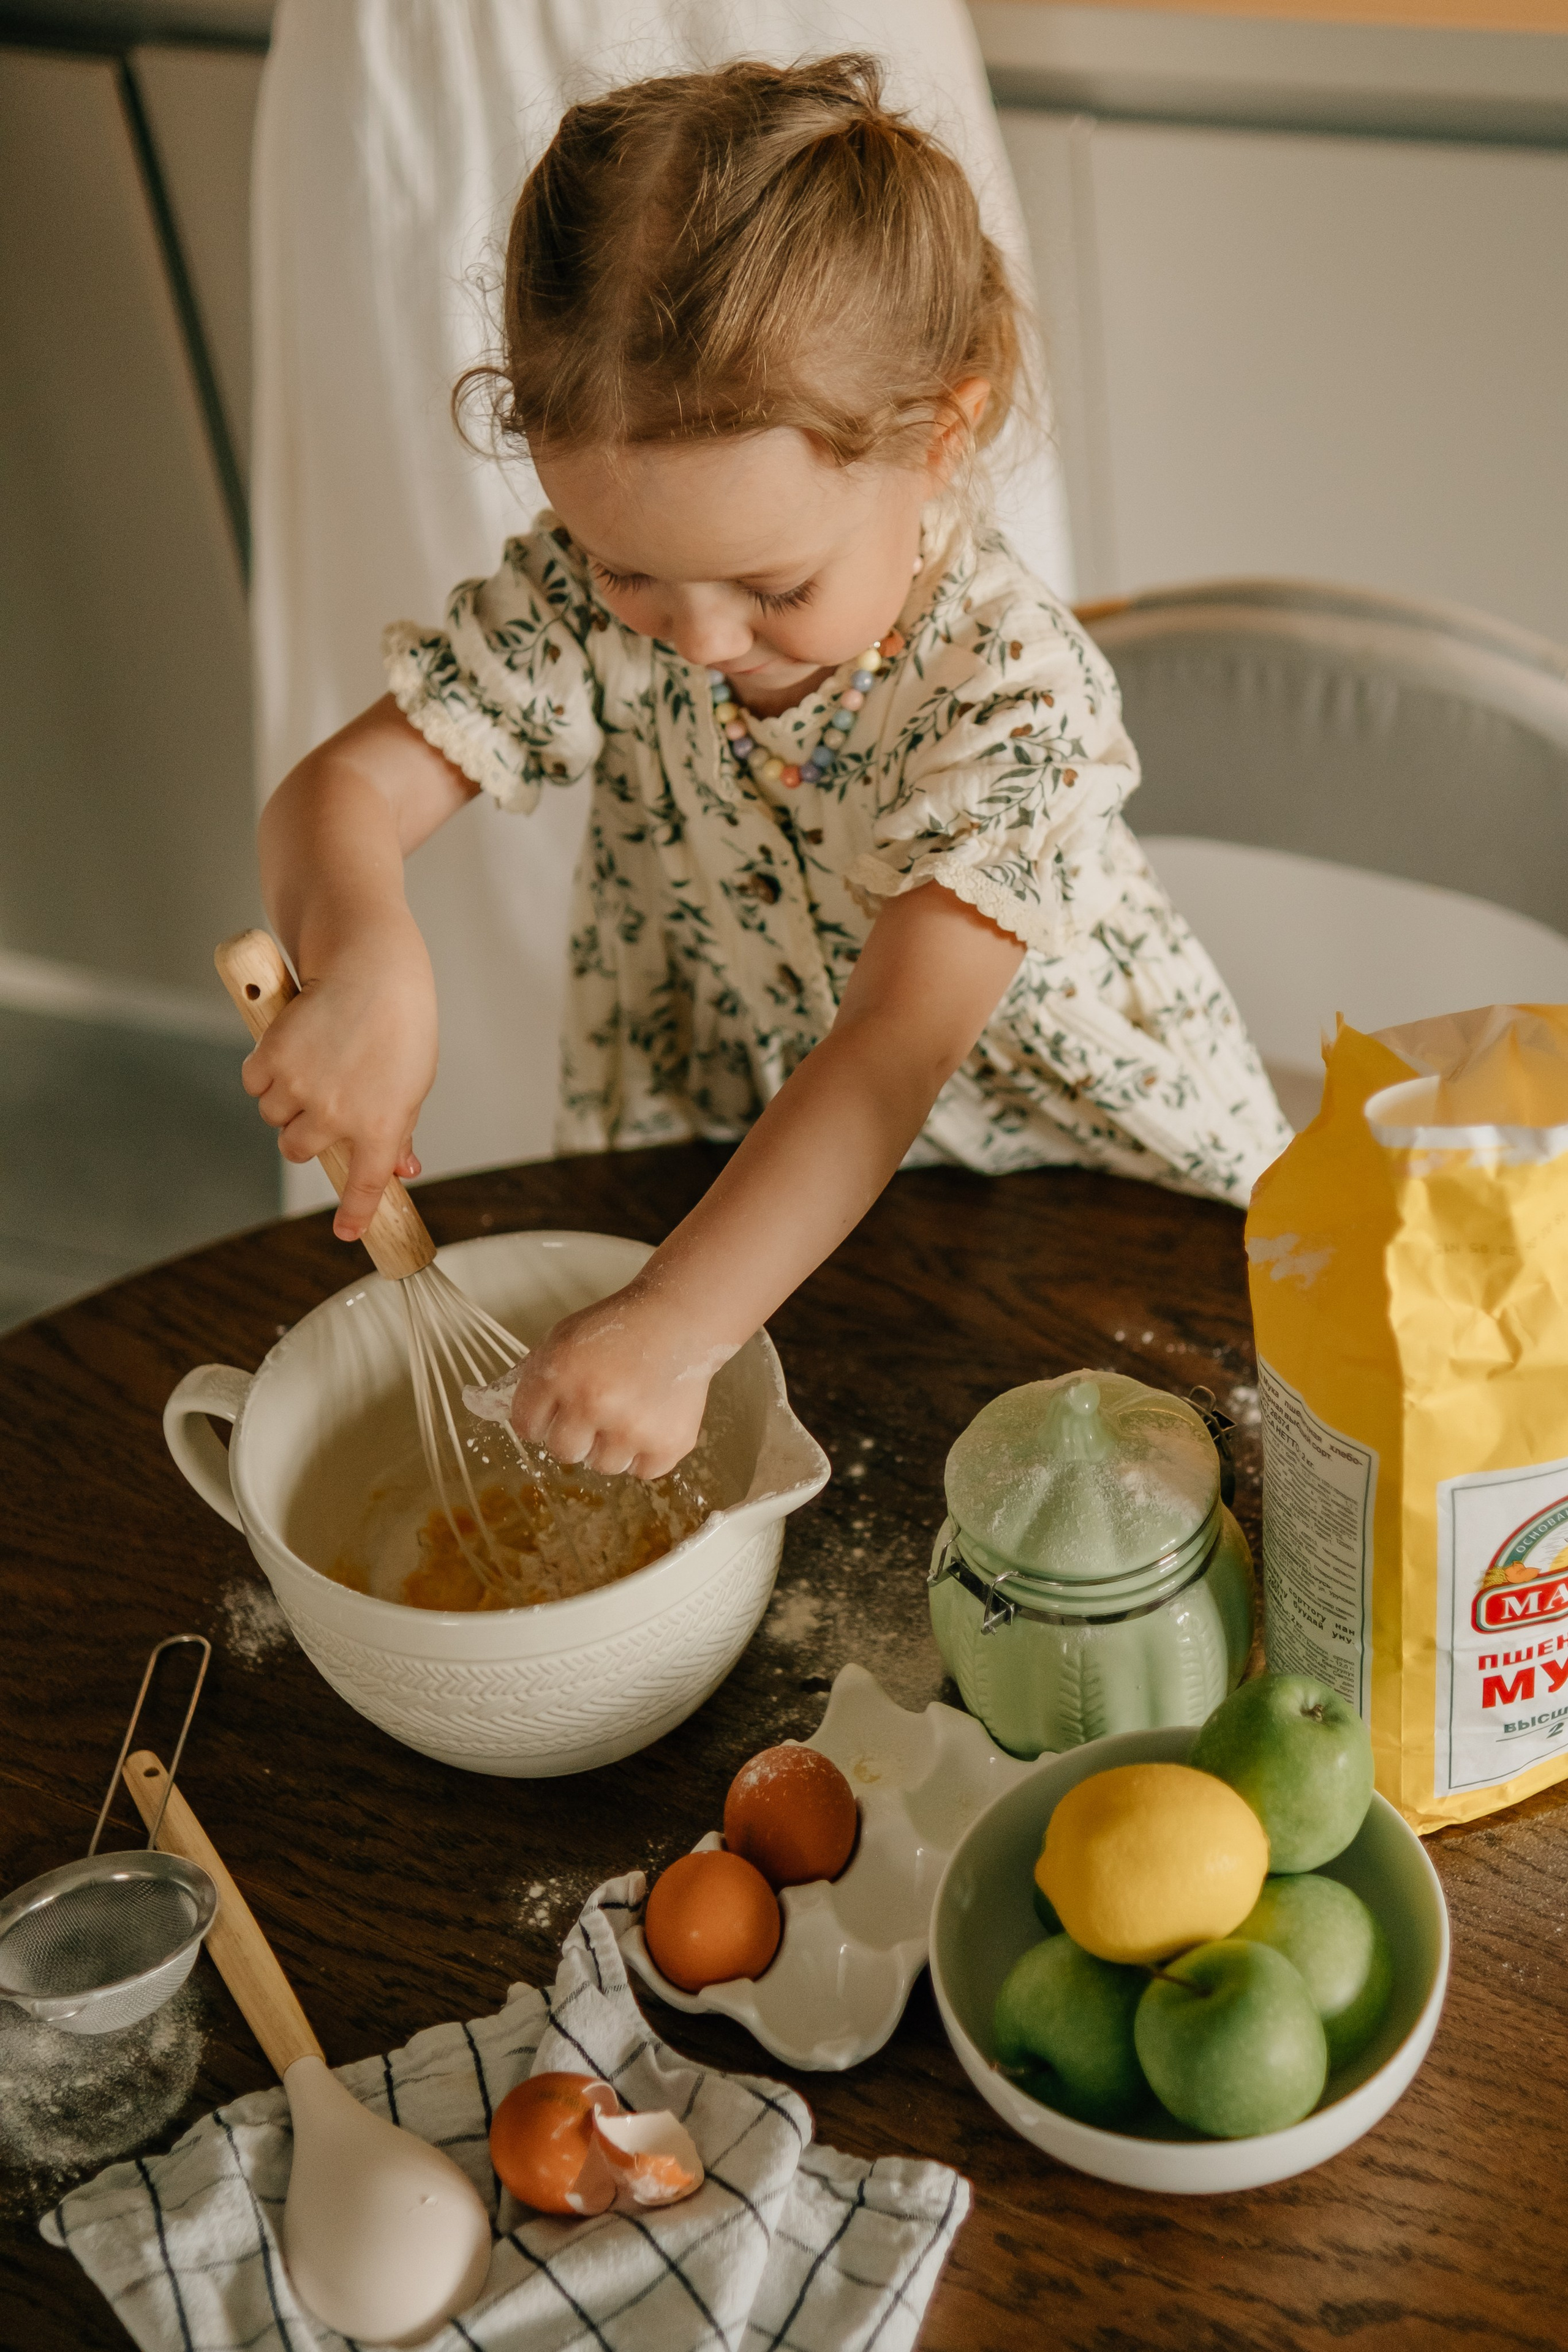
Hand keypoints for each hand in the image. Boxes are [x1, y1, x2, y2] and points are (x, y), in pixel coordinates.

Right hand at [240, 915, 437, 1239]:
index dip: (355, 1213)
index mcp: (383, 1125)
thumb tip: (402, 1167)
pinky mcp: (271, 1058)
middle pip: (299, 1149)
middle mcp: (339, 1114)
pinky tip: (290, 1043)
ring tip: (313, 1057)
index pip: (366, 1184)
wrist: (371, 963)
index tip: (348, 1230)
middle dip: (305, 1131)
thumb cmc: (400, 1019)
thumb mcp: (413, 1079)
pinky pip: (254, 1084)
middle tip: (321, 1097)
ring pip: (274, 1117)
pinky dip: (265, 1070)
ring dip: (285, 1097)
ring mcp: (302, 1089)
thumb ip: (399, 1127)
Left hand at [508, 1283, 728, 1480]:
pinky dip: (645, 1452)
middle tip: (597, 1409)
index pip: (526, 1426)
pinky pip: (642, 1472)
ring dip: (611, 1444)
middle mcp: (593, 1404)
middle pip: (563, 1452)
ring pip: (603, 1465)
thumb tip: (505, 1411)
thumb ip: (535, 1375)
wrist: (678, 1319)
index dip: (540, 1418)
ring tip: (629, 1410)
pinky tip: (651, 1420)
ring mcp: (632, 1428)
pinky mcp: (668, 1444)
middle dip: (575, 1434)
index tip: (555, 1410)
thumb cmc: (618, 1327)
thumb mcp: (564, 1337)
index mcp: (559, 1375)